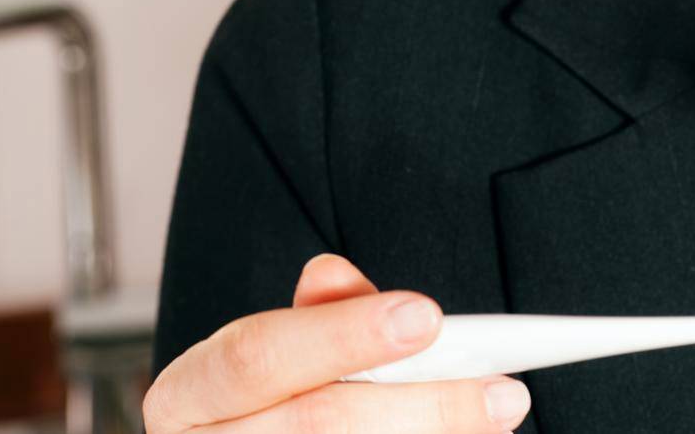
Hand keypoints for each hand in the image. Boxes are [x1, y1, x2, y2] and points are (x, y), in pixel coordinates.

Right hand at [142, 253, 532, 433]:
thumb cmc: (267, 405)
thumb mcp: (277, 355)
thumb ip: (314, 318)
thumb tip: (334, 274)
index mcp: (191, 393)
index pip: (258, 354)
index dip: (342, 333)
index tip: (427, 316)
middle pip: (315, 425)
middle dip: (421, 405)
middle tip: (503, 392)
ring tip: (497, 421)